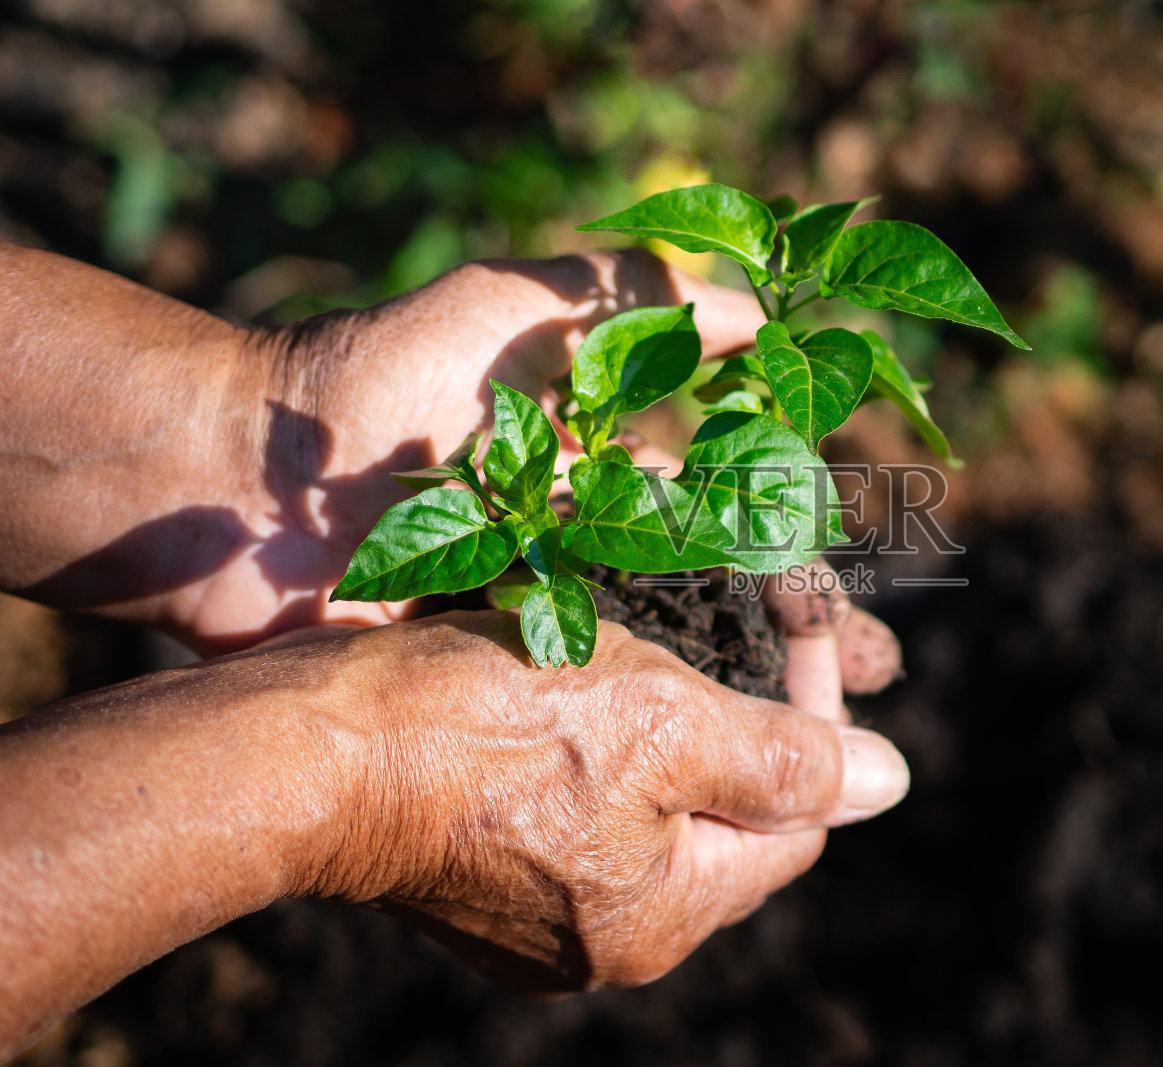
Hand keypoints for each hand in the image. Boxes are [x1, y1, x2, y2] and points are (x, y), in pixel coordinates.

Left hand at [217, 251, 902, 710]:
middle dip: (790, 633)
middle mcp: (571, 538)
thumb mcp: (514, 305)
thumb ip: (631, 294)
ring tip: (817, 737)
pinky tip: (713, 758)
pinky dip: (655, 726)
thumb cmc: (377, 381)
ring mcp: (532, 609)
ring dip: (742, 690)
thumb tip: (763, 309)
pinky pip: (590, 702)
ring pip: (665, 658)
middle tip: (865, 680)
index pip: (722, 502)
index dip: (791, 539)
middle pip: (710, 591)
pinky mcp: (486, 670)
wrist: (231, 487)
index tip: (853, 573)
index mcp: (585, 458)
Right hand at [297, 612, 908, 990]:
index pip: (797, 822)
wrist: (307, 746)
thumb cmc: (487, 727)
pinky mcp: (481, 872)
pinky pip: (583, 804)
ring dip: (676, 718)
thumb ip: (783, 761)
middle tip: (747, 615)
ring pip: (653, 805)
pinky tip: (592, 672)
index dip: (819, 721)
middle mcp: (607, 935)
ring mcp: (536, 913)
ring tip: (669, 631)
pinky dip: (606, 737)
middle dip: (748, 714)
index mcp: (664, 912)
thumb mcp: (665, 725)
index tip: (803, 625)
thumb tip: (892, 783)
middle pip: (727, 817)